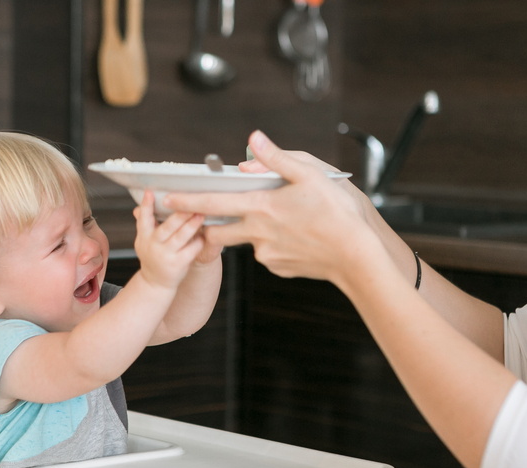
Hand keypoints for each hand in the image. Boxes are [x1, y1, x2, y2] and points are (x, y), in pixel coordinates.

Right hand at [133, 190, 204, 289]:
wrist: (155, 283)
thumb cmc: (153, 257)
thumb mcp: (143, 240)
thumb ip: (145, 223)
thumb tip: (141, 204)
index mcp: (144, 237)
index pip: (144, 218)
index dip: (146, 205)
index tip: (150, 192)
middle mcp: (153, 245)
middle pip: (167, 227)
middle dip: (179, 215)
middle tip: (190, 203)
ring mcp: (166, 256)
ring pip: (181, 237)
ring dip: (192, 225)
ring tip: (201, 214)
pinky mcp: (178, 264)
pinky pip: (191, 250)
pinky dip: (198, 242)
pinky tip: (204, 235)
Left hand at [163, 131, 376, 284]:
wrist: (358, 256)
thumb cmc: (339, 212)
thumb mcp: (311, 174)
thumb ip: (277, 158)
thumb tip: (253, 141)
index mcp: (261, 207)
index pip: (213, 202)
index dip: (187, 200)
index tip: (167, 198)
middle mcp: (258, 234)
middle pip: (219, 230)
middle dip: (211, 223)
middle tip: (216, 214)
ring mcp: (267, 254)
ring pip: (249, 240)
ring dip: (255, 229)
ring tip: (289, 220)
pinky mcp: (279, 267)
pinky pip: (268, 253)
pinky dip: (276, 243)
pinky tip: (298, 237)